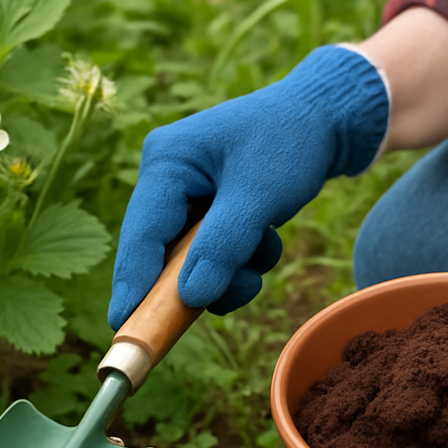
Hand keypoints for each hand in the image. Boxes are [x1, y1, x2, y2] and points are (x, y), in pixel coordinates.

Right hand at [108, 45, 388, 327]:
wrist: (323, 121)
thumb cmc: (290, 144)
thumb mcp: (258, 196)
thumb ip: (224, 246)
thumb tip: (192, 298)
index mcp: (166, 162)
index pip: (143, 234)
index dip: (133, 284)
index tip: (123, 326)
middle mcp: (167, 181)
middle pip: (163, 254)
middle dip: (200, 279)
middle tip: (221, 299)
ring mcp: (186, 200)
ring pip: (193, 265)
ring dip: (232, 273)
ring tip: (265, 248)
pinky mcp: (207, 215)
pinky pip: (213, 260)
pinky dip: (242, 263)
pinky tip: (265, 240)